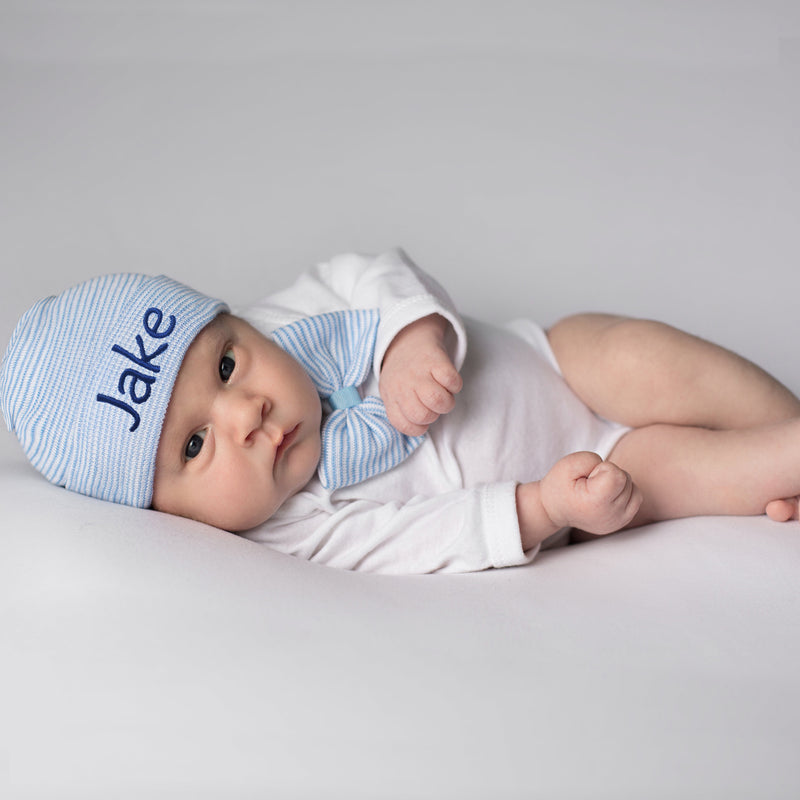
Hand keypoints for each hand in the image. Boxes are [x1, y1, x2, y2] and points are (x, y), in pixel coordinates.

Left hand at [379, 315, 462, 435]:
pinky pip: (452, 382)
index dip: (419, 426)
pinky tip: (447, 380)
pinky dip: (455, 384)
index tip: (423, 416)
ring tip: (443, 393)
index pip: (405, 425)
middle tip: (433, 403)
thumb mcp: (392, 392)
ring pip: (438, 401)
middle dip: (434, 415)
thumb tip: (419, 427)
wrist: (407, 337)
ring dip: (446, 402)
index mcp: (391, 397)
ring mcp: (419, 372)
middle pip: (422, 415)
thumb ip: (400, 411)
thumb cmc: (402, 373)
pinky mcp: (436, 360)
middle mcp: (402, 385)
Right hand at [540, 451, 641, 534]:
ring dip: (617, 483)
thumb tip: (612, 470)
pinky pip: (636, 497)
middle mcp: (609, 516)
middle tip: (589, 484)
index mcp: (595, 504)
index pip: (617, 475)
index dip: (602, 468)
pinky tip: (606, 495)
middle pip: (625, 479)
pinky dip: (624, 492)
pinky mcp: (622, 522)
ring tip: (597, 489)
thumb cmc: (559, 486)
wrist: (554, 509)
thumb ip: (592, 459)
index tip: (587, 477)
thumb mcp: (568, 464)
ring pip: (633, 487)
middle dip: (609, 475)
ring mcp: (617, 522)